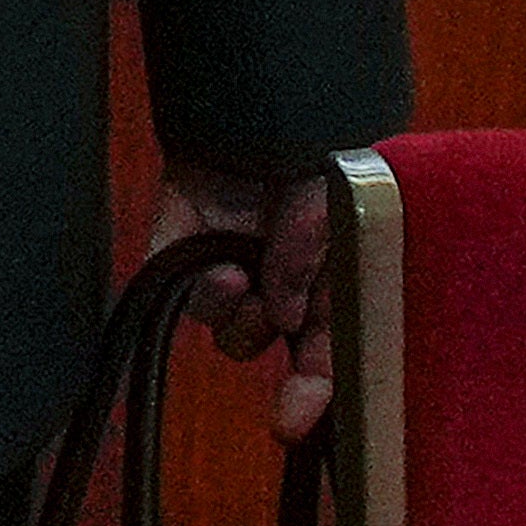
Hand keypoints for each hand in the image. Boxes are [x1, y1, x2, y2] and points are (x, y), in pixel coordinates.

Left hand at [156, 160, 342, 444]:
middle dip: (281, 367)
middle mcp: (288, 289)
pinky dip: (204, 290)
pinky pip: (184, 295)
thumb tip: (287, 316)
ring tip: (247, 278)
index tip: (300, 423)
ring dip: (240, 318)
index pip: (339, 358)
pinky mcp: (184, 252)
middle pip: (279, 354)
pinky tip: (224, 267)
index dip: (322, 398)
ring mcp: (237, 272)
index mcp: (340, 287)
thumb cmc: (318, 154)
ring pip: (229, 333)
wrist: (261, 102)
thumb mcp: (342, 207)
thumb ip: (314, 260)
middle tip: (281, 358)